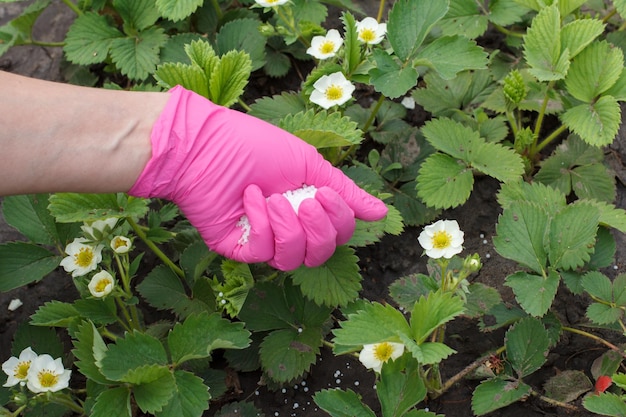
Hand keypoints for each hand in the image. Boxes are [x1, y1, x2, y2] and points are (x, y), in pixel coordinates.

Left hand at [129, 86, 386, 270]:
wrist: (204, 143)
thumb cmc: (254, 145)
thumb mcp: (308, 164)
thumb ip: (344, 191)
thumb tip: (381, 213)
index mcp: (306, 206)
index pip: (338, 233)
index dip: (339, 221)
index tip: (325, 193)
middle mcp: (287, 226)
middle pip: (320, 253)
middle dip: (319, 229)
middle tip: (306, 201)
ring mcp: (261, 239)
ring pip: (293, 260)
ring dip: (290, 228)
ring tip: (275, 199)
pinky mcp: (237, 247)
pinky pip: (262, 252)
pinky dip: (262, 224)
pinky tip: (250, 197)